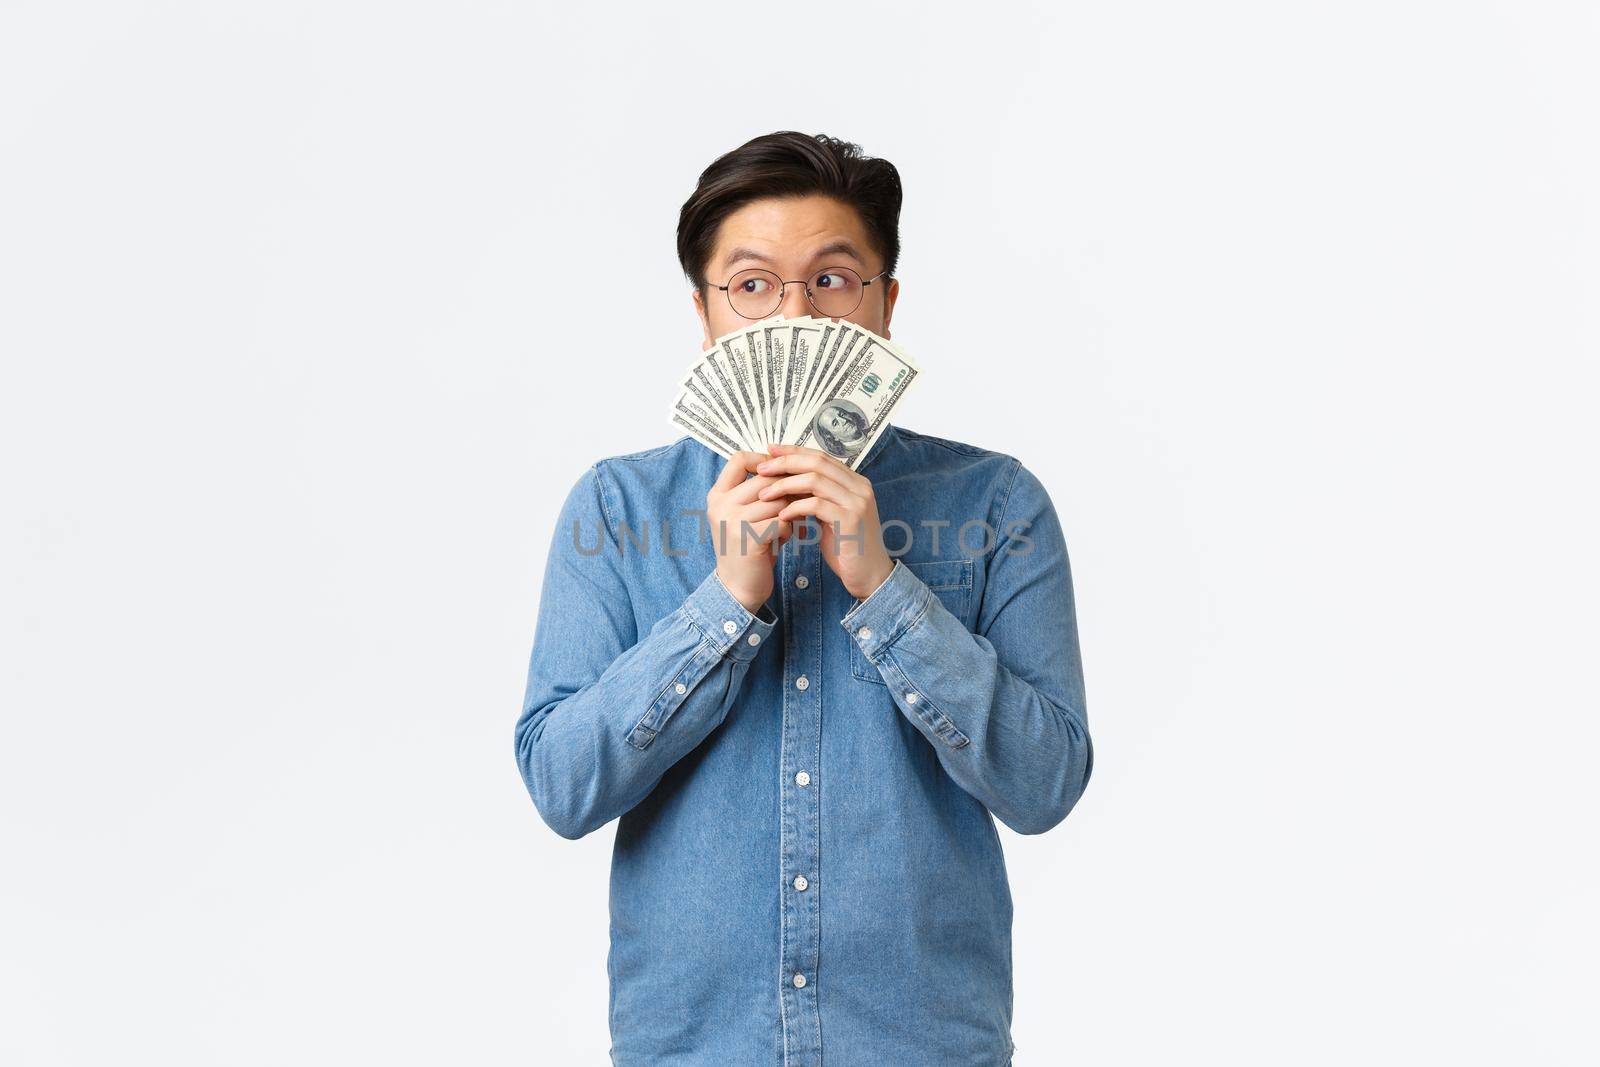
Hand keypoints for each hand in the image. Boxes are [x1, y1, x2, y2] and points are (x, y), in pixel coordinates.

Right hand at [707, 450, 791, 613]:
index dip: (764, 461)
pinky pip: (782, 521)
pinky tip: (786, 539)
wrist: (739, 588)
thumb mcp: (745, 515)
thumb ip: (758, 492)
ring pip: (777, 500)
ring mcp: (732, 521)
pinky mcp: (748, 538)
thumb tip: (791, 465)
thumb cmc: (749, 548)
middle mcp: (721, 505)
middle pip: (765, 478)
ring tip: (793, 523)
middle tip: (801, 500)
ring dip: (791, 511)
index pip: (739, 459)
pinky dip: (790, 530)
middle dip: (788, 489)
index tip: (781, 472)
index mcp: (717, 495)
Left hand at [755, 442, 894, 601]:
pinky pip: (816, 505)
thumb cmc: (848, 549)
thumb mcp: (832, 517)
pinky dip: (795, 508)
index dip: (794, 451)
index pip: (821, 456)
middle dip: (786, 462)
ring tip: (764, 495)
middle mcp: (859, 487)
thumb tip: (789, 482)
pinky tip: (782, 516)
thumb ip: (817, 498)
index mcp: (855, 482)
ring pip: (814, 480)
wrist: (871, 577)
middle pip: (817, 462)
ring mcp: (857, 502)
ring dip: (785, 485)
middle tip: (761, 468)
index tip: (770, 450)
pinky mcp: (850, 520)